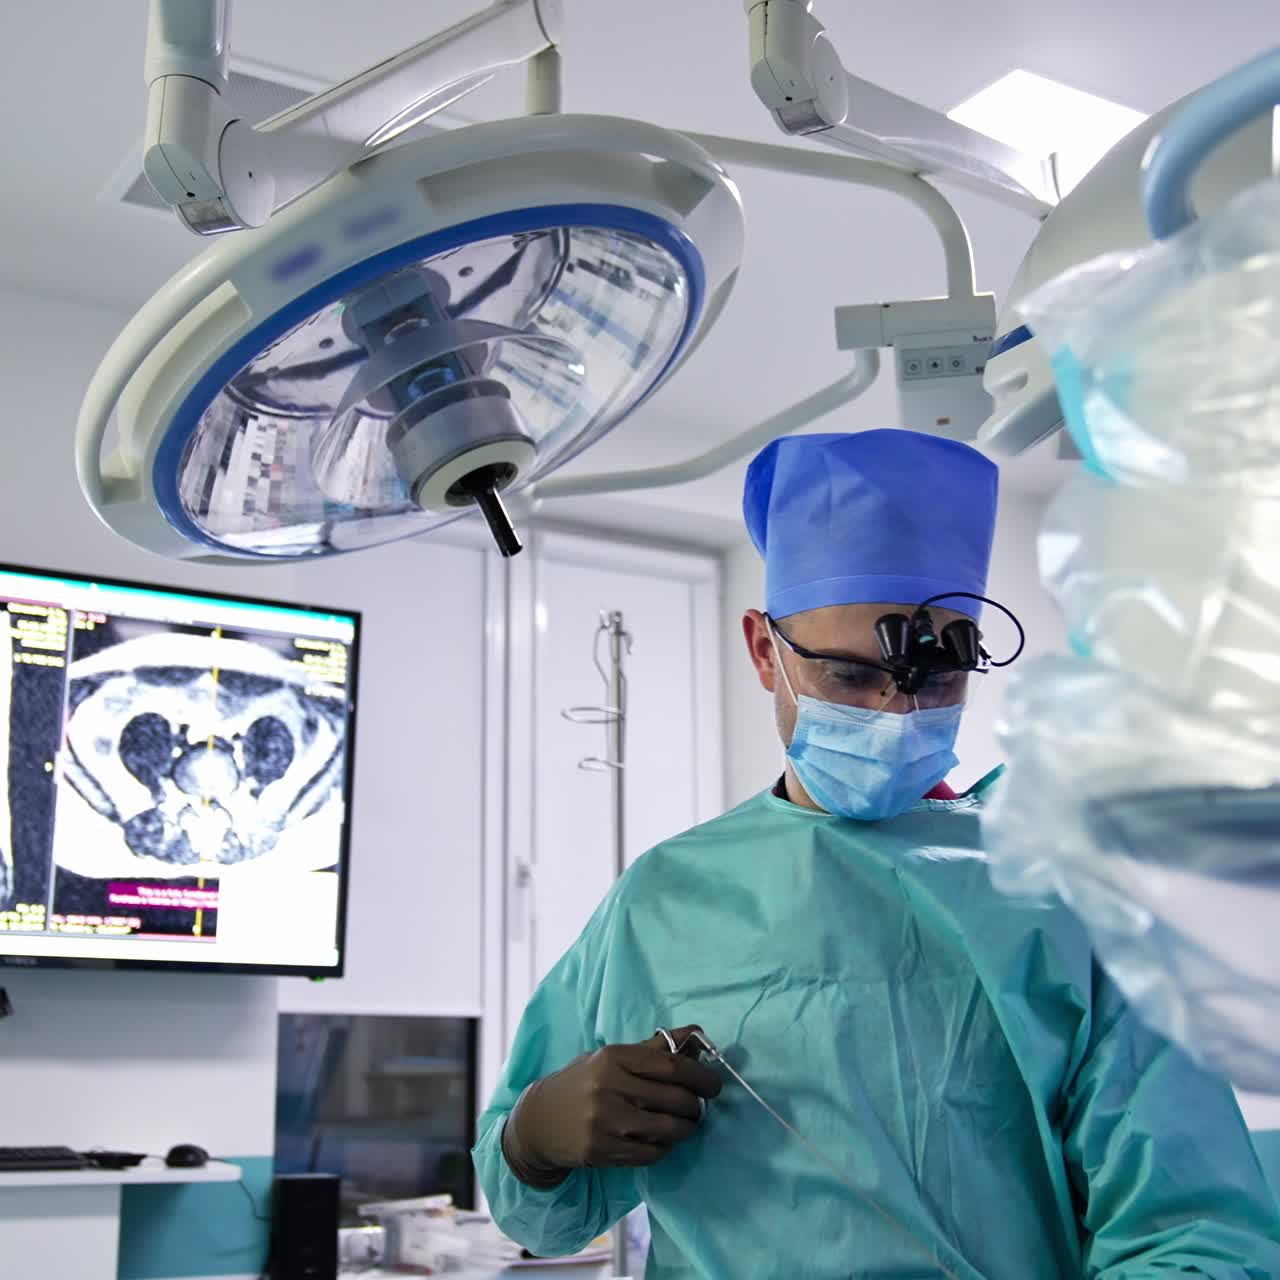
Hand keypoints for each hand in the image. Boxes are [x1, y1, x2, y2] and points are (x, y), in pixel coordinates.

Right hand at [502, 1027, 722, 1185]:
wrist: (539, 1120)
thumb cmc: (583, 1083)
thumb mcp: (612, 1058)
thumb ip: (654, 1048)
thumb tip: (697, 1035)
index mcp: (614, 1058)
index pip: (670, 1065)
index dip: (700, 1075)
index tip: (713, 1084)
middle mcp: (608, 1087)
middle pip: (673, 1098)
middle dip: (696, 1106)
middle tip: (700, 1107)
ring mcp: (604, 1122)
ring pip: (666, 1130)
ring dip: (685, 1129)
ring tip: (685, 1125)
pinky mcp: (600, 1152)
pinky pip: (650, 1154)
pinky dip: (664, 1149)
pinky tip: (661, 1141)